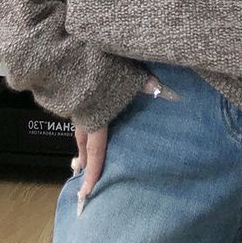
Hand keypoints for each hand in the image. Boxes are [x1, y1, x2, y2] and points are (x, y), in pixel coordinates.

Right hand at [71, 72, 166, 215]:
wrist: (72, 50)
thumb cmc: (102, 67)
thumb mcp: (129, 76)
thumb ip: (147, 86)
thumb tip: (171, 94)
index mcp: (97, 118)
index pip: (96, 151)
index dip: (93, 172)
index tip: (87, 192)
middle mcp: (83, 116)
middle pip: (83, 143)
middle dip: (84, 160)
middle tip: (83, 173)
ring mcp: (74, 105)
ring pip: (78, 128)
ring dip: (81, 143)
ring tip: (83, 152)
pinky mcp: (69, 94)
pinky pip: (76, 115)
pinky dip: (81, 124)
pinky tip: (85, 118)